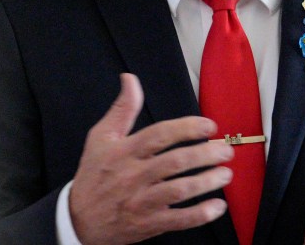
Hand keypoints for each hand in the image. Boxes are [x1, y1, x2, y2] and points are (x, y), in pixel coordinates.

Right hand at [69, 74, 233, 244]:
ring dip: (206, 182)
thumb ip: (123, 108)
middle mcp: (134, 176)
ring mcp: (141, 202)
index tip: (209, 126)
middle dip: (205, 154)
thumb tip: (130, 79)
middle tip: (225, 150)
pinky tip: (217, 206)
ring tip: (226, 174)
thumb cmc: (93, 175)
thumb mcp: (101, 137)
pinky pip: (178, 220)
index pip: (159, 135)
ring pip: (179, 190)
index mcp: (125, 152)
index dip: (187, 128)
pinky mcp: (148, 224)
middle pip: (174, 162)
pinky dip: (200, 215)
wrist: (78, 220)